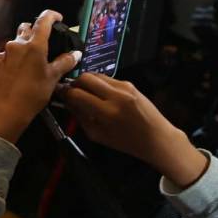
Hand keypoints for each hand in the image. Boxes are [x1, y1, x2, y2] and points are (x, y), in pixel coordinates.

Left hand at [0, 11, 79, 143]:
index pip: (43, 20)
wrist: (7, 110)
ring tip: (37, 57)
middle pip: (27, 28)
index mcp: (33, 45)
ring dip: (27, 43)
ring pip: (17, 40)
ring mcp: (5, 52)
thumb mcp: (53, 78)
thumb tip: (75, 53)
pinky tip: (23, 68)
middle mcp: (17, 44)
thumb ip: (65, 62)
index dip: (52, 15)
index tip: (58, 18)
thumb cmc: (32, 94)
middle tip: (48, 42)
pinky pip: (9, 52)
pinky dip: (17, 55)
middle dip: (38, 30)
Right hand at [62, 73, 208, 187]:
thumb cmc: (126, 142)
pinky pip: (107, 79)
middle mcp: (116, 96)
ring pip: (96, 75)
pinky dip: (99, 84)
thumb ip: (80, 117)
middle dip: (74, 83)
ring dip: (86, 81)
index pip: (77, 94)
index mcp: (107, 112)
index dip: (64, 93)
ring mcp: (125, 87)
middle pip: (85, 77)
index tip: (60, 94)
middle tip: (71, 91)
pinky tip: (100, 94)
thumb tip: (66, 101)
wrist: (157, 137)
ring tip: (84, 92)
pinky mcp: (130, 84)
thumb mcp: (97, 135)